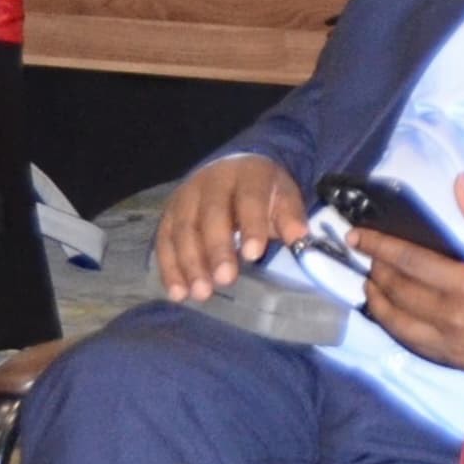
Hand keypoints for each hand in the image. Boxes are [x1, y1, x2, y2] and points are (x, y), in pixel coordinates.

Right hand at [155, 152, 308, 302]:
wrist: (233, 170)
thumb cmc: (264, 191)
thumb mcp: (284, 195)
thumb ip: (290, 215)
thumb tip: (299, 237)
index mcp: (247, 173)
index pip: (249, 197)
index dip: (251, 225)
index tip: (253, 255)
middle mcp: (211, 181)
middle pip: (211, 215)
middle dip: (217, 249)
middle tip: (225, 279)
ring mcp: (185, 196)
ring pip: (183, 230)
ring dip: (190, 264)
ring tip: (201, 293)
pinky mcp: (168, 214)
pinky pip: (164, 242)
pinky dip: (169, 268)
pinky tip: (178, 292)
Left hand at [354, 178, 463, 375]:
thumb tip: (459, 183)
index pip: (409, 261)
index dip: (379, 246)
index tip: (358, 236)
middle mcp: (454, 317)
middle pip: (399, 292)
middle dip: (374, 271)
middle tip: (363, 256)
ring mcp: (453, 343)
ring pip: (399, 324)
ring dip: (378, 302)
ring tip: (369, 285)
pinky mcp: (457, 360)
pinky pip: (415, 345)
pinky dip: (396, 328)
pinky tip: (391, 316)